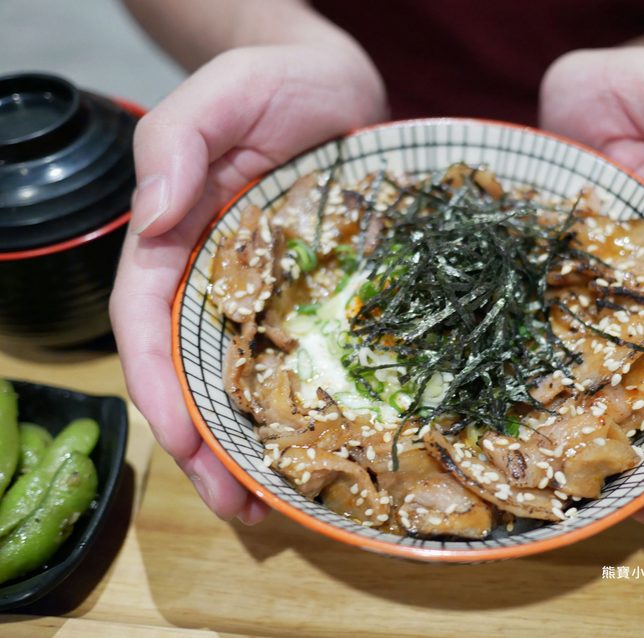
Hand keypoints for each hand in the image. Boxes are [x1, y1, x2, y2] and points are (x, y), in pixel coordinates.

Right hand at [110, 45, 385, 523]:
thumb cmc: (276, 83)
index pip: (146, 326)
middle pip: (190, 374)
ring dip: (248, 448)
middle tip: (236, 507)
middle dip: (204, 446)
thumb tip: (154, 215)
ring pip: (242, 383)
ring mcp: (266, 294)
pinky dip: (301, 411)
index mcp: (175, 242)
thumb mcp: (222, 93)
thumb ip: (174, 142)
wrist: (340, 86)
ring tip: (271, 508)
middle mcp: (213, 279)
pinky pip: (300, 361)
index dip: (156, 389)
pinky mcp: (314, 298)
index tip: (182, 444)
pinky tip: (318, 451)